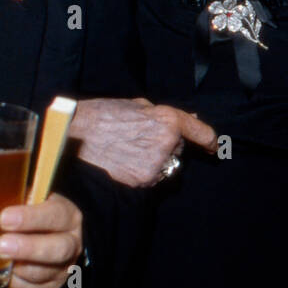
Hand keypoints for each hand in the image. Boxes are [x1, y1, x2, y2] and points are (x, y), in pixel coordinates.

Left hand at [0, 194, 82, 287]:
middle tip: (0, 246)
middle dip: (27, 248)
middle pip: (57, 249)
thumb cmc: (35, 212)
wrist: (52, 233)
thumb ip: (18, 198)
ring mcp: (63, 267)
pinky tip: (5, 273)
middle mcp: (71, 243)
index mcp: (67, 216)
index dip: (30, 218)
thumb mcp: (33, 198)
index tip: (4, 218)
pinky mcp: (52, 285)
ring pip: (44, 273)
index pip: (54, 215)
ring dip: (19, 269)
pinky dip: (17, 284)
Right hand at [71, 97, 216, 186]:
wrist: (74, 136)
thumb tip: (189, 119)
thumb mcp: (137, 105)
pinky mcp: (143, 182)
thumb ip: (164, 115)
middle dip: (165, 148)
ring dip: (154, 163)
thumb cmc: (102, 115)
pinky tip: (123, 164)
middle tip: (139, 140)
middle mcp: (167, 143)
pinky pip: (151, 180)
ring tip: (128, 151)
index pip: (201, 132)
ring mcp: (156, 165)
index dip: (209, 141)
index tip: (213, 147)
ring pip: (165, 168)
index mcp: (168, 120)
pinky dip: (142, 174)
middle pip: (178, 151)